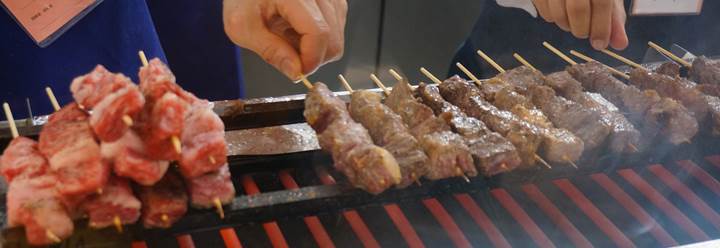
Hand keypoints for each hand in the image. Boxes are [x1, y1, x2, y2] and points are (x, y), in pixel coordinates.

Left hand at [223, 0, 347, 79]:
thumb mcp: (243, 27)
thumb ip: (270, 51)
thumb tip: (296, 72)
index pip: (318, 33)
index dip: (310, 60)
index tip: (296, 72)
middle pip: (333, 40)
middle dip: (313, 58)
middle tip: (288, 55)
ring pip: (337, 38)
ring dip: (316, 48)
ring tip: (290, 37)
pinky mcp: (334, 1)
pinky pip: (337, 30)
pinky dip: (320, 39)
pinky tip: (299, 30)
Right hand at [532, 0, 627, 49]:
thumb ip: (614, 20)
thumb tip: (620, 44)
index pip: (601, 2)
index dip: (601, 26)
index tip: (600, 44)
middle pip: (578, 9)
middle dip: (582, 29)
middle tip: (585, 33)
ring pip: (558, 14)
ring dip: (568, 26)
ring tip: (574, 20)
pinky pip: (545, 14)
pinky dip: (554, 19)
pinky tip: (561, 11)